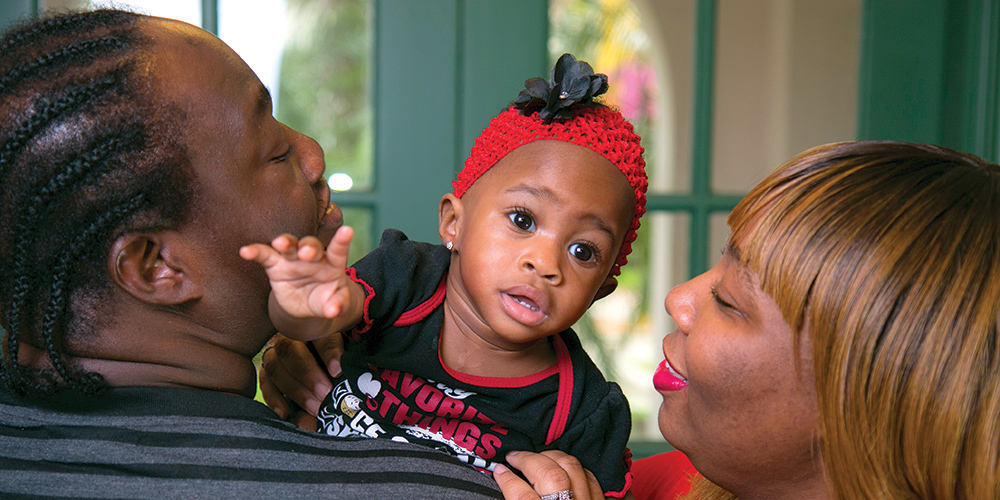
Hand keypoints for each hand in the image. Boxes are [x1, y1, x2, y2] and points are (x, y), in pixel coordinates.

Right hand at [240, 225, 354, 319]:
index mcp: (332, 264)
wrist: (306, 305)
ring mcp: (293, 259)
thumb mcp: (335, 304)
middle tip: (307, 252)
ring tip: (280, 244)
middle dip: (309, 247)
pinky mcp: (275, 265)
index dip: (342, 241)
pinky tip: (245, 251)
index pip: (338, 251)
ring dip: (285, 242)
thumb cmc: (325, 299)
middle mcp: (313, 257)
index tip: (347, 231)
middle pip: (311, 246)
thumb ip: (338, 305)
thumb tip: (334, 311)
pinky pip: (264, 255)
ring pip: (290, 245)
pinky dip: (255, 252)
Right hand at [259, 333, 344, 425]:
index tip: (337, 371)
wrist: (322, 369)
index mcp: (315, 327)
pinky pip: (265, 383)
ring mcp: (274, 354)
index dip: (329, 353)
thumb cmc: (336, 361)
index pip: (320, 336)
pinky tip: (284, 413)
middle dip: (309, 374)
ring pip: (275, 367)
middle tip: (325, 393)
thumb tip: (339, 371)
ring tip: (314, 408)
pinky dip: (274, 399)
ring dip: (295, 390)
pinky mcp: (266, 372)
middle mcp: (290, 337)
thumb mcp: (345, 354)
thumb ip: (341, 356)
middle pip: (291, 350)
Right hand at [494, 450, 603, 499]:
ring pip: (574, 470)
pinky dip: (578, 469)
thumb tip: (506, 482)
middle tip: (514, 456)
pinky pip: (594, 480)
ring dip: (553, 457)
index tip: (498, 470)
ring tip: (538, 456)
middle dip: (529, 459)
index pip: (521, 495)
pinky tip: (567, 468)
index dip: (507, 479)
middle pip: (551, 475)